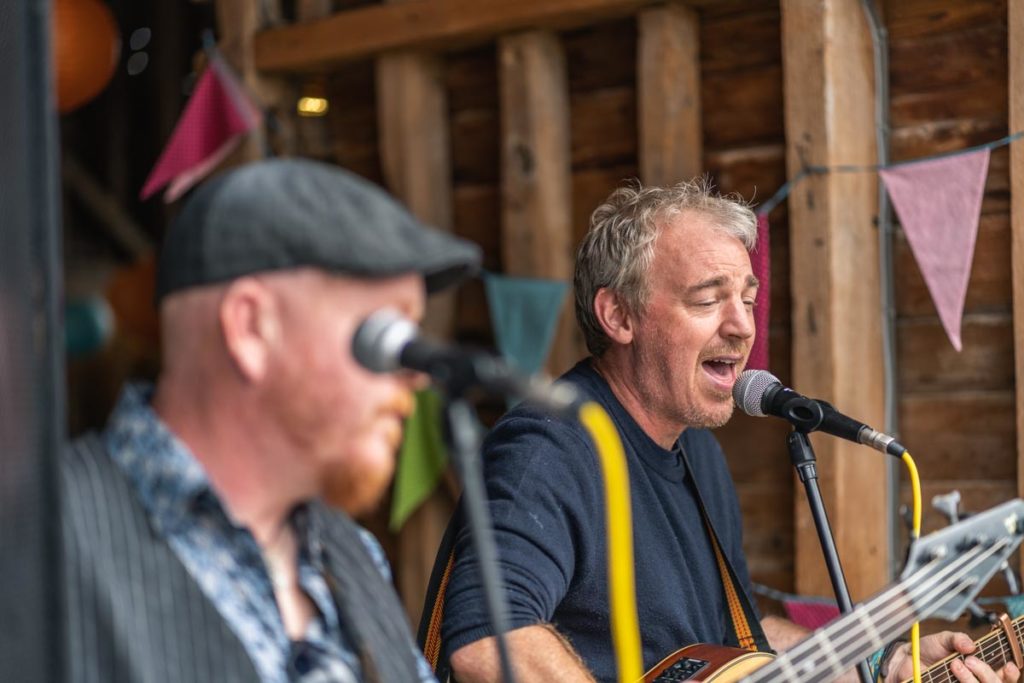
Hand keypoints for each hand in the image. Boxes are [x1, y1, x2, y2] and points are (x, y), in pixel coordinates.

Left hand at [885, 632, 1019, 682]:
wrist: (906, 658)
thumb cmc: (928, 649)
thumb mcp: (944, 638)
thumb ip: (958, 639)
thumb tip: (970, 645)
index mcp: (979, 668)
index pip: (1003, 677)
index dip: (1009, 674)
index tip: (1006, 666)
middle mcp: (973, 681)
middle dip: (986, 673)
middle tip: (970, 660)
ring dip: (970, 679)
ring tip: (954, 664)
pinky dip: (961, 681)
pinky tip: (949, 673)